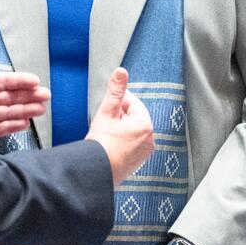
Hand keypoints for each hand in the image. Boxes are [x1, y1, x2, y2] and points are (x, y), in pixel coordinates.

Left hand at [0, 26, 48, 139]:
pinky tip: (24, 125)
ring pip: (5, 114)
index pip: (0, 81)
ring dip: (23, 111)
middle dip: (27, 97)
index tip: (35, 80)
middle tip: (46, 97)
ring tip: (41, 110)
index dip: (18, 81)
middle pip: (7, 98)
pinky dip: (10, 127)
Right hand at [86, 68, 153, 185]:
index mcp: (144, 124)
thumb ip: (115, 91)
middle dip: (119, 115)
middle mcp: (149, 138)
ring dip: (120, 128)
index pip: (133, 103)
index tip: (107, 106)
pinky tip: (109, 144)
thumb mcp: (106, 113)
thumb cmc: (101, 144)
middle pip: (133, 117)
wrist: (96, 172)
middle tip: (104, 120)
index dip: (118, 102)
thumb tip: (121, 72)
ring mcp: (145, 151)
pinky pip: (132, 144)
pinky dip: (122, 141)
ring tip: (105, 133)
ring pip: (132, 131)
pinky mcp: (138, 161)